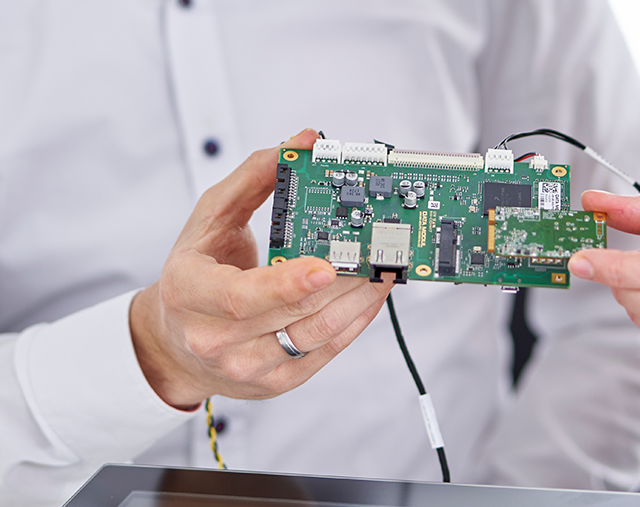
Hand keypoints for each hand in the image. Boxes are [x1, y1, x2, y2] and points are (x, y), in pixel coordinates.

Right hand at [130, 129, 392, 409]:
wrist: (175, 342)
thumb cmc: (195, 274)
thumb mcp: (210, 219)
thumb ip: (254, 177)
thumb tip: (304, 142)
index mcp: (189, 294)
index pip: (240, 298)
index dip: (286, 284)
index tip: (326, 266)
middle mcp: (215, 340)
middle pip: (293, 314)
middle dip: (344, 279)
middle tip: (377, 248)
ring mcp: (248, 368)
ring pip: (317, 336)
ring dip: (359, 299)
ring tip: (383, 266)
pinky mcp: (277, 383)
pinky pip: (326, 352)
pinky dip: (356, 320)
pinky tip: (371, 294)